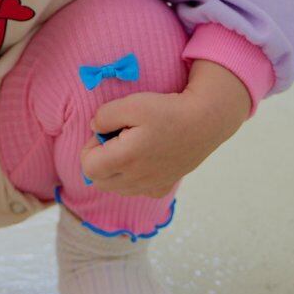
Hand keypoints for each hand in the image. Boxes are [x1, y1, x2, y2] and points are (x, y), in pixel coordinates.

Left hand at [80, 69, 251, 197]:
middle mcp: (135, 180)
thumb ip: (103, 116)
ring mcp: (150, 186)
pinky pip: (138, 190)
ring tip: (132, 147)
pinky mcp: (163, 187)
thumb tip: (94, 128)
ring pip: (117, 188)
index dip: (90, 146)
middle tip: (117, 138)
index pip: (87, 167)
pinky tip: (145, 159)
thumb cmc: (169, 110)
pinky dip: (134, 179)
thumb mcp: (132, 103)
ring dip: (115, 171)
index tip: (106, 131)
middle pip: (98, 181)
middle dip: (99, 160)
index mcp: (124, 160)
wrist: (205, 121)